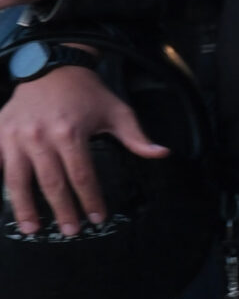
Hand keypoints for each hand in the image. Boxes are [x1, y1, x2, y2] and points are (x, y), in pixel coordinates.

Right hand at [2, 65, 165, 234]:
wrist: (52, 67)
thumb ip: (136, 136)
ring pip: (16, 180)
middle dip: (62, 210)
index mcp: (70, 133)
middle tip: (70, 231)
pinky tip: (4, 203)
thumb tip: (162, 154)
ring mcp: (14, 136)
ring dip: (24, 207)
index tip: (97, 218)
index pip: (82, 175)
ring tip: (31, 229)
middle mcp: (39, 136)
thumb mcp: (117, 111)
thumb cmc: (87, 93)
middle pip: (51, 183)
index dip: (90, 199)